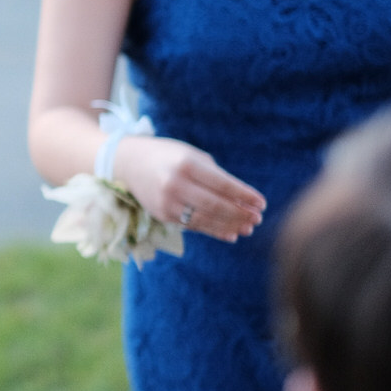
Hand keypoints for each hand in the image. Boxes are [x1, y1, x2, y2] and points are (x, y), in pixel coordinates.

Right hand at [115, 134, 265, 240]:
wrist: (128, 162)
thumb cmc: (168, 156)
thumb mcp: (191, 156)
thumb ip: (215, 175)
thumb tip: (243, 201)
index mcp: (186, 164)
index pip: (223, 184)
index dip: (245, 196)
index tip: (262, 203)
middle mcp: (175, 183)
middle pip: (216, 204)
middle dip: (240, 213)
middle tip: (258, 219)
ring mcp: (167, 201)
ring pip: (205, 218)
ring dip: (230, 225)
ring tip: (248, 228)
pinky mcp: (162, 214)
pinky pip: (193, 225)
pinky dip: (214, 231)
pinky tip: (231, 234)